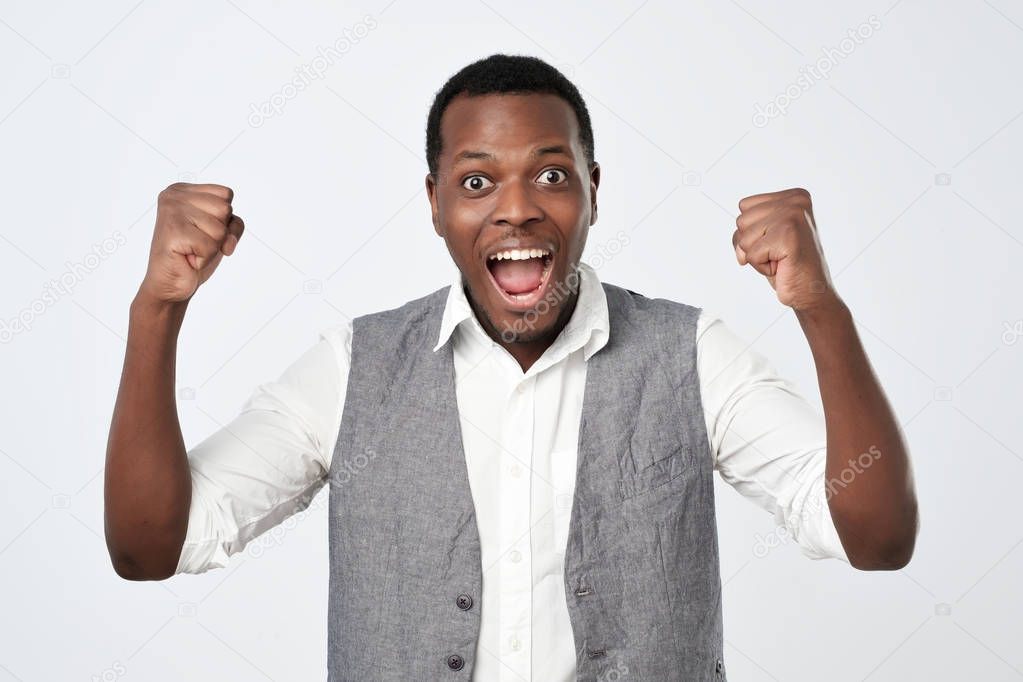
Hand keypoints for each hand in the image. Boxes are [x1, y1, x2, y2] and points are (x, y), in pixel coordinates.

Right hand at [139, 183, 243, 303]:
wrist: (171, 284)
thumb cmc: (193, 255)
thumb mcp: (219, 232)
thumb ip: (231, 222)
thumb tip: (227, 239)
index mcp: (183, 190)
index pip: (226, 194)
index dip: (224, 220)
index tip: (202, 230)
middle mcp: (173, 196)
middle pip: (225, 209)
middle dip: (218, 234)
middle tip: (196, 243)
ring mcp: (171, 211)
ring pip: (220, 229)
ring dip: (211, 248)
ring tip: (191, 250)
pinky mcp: (173, 231)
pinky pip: (211, 246)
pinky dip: (204, 259)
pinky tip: (187, 259)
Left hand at [732, 187, 838, 311]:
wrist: (811, 291)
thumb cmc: (787, 265)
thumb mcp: (764, 237)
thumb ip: (747, 227)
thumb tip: (739, 242)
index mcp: (794, 196)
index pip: (745, 206)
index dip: (752, 231)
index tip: (775, 241)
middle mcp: (795, 202)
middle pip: (741, 220)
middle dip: (753, 244)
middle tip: (778, 253)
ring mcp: (792, 216)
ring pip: (744, 238)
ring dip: (757, 256)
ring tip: (780, 259)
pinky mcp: (787, 236)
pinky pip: (752, 254)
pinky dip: (761, 267)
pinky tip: (782, 267)